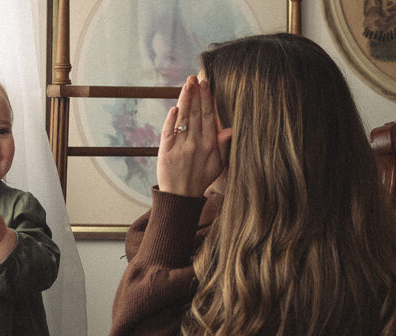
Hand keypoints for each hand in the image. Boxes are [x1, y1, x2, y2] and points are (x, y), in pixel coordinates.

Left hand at [156, 75, 231, 196]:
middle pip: (195, 114)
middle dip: (195, 94)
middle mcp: (195, 144)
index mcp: (209, 145)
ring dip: (184, 100)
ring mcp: (180, 148)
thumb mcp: (218, 165)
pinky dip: (171, 120)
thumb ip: (223, 146)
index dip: (207, 99)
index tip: (206, 84)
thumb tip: (229, 129)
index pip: (208, 117)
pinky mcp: (166, 152)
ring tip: (186, 84)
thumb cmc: (200, 179)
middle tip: (195, 77)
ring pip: (183, 119)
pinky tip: (174, 108)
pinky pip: (168, 133)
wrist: (180, 197)